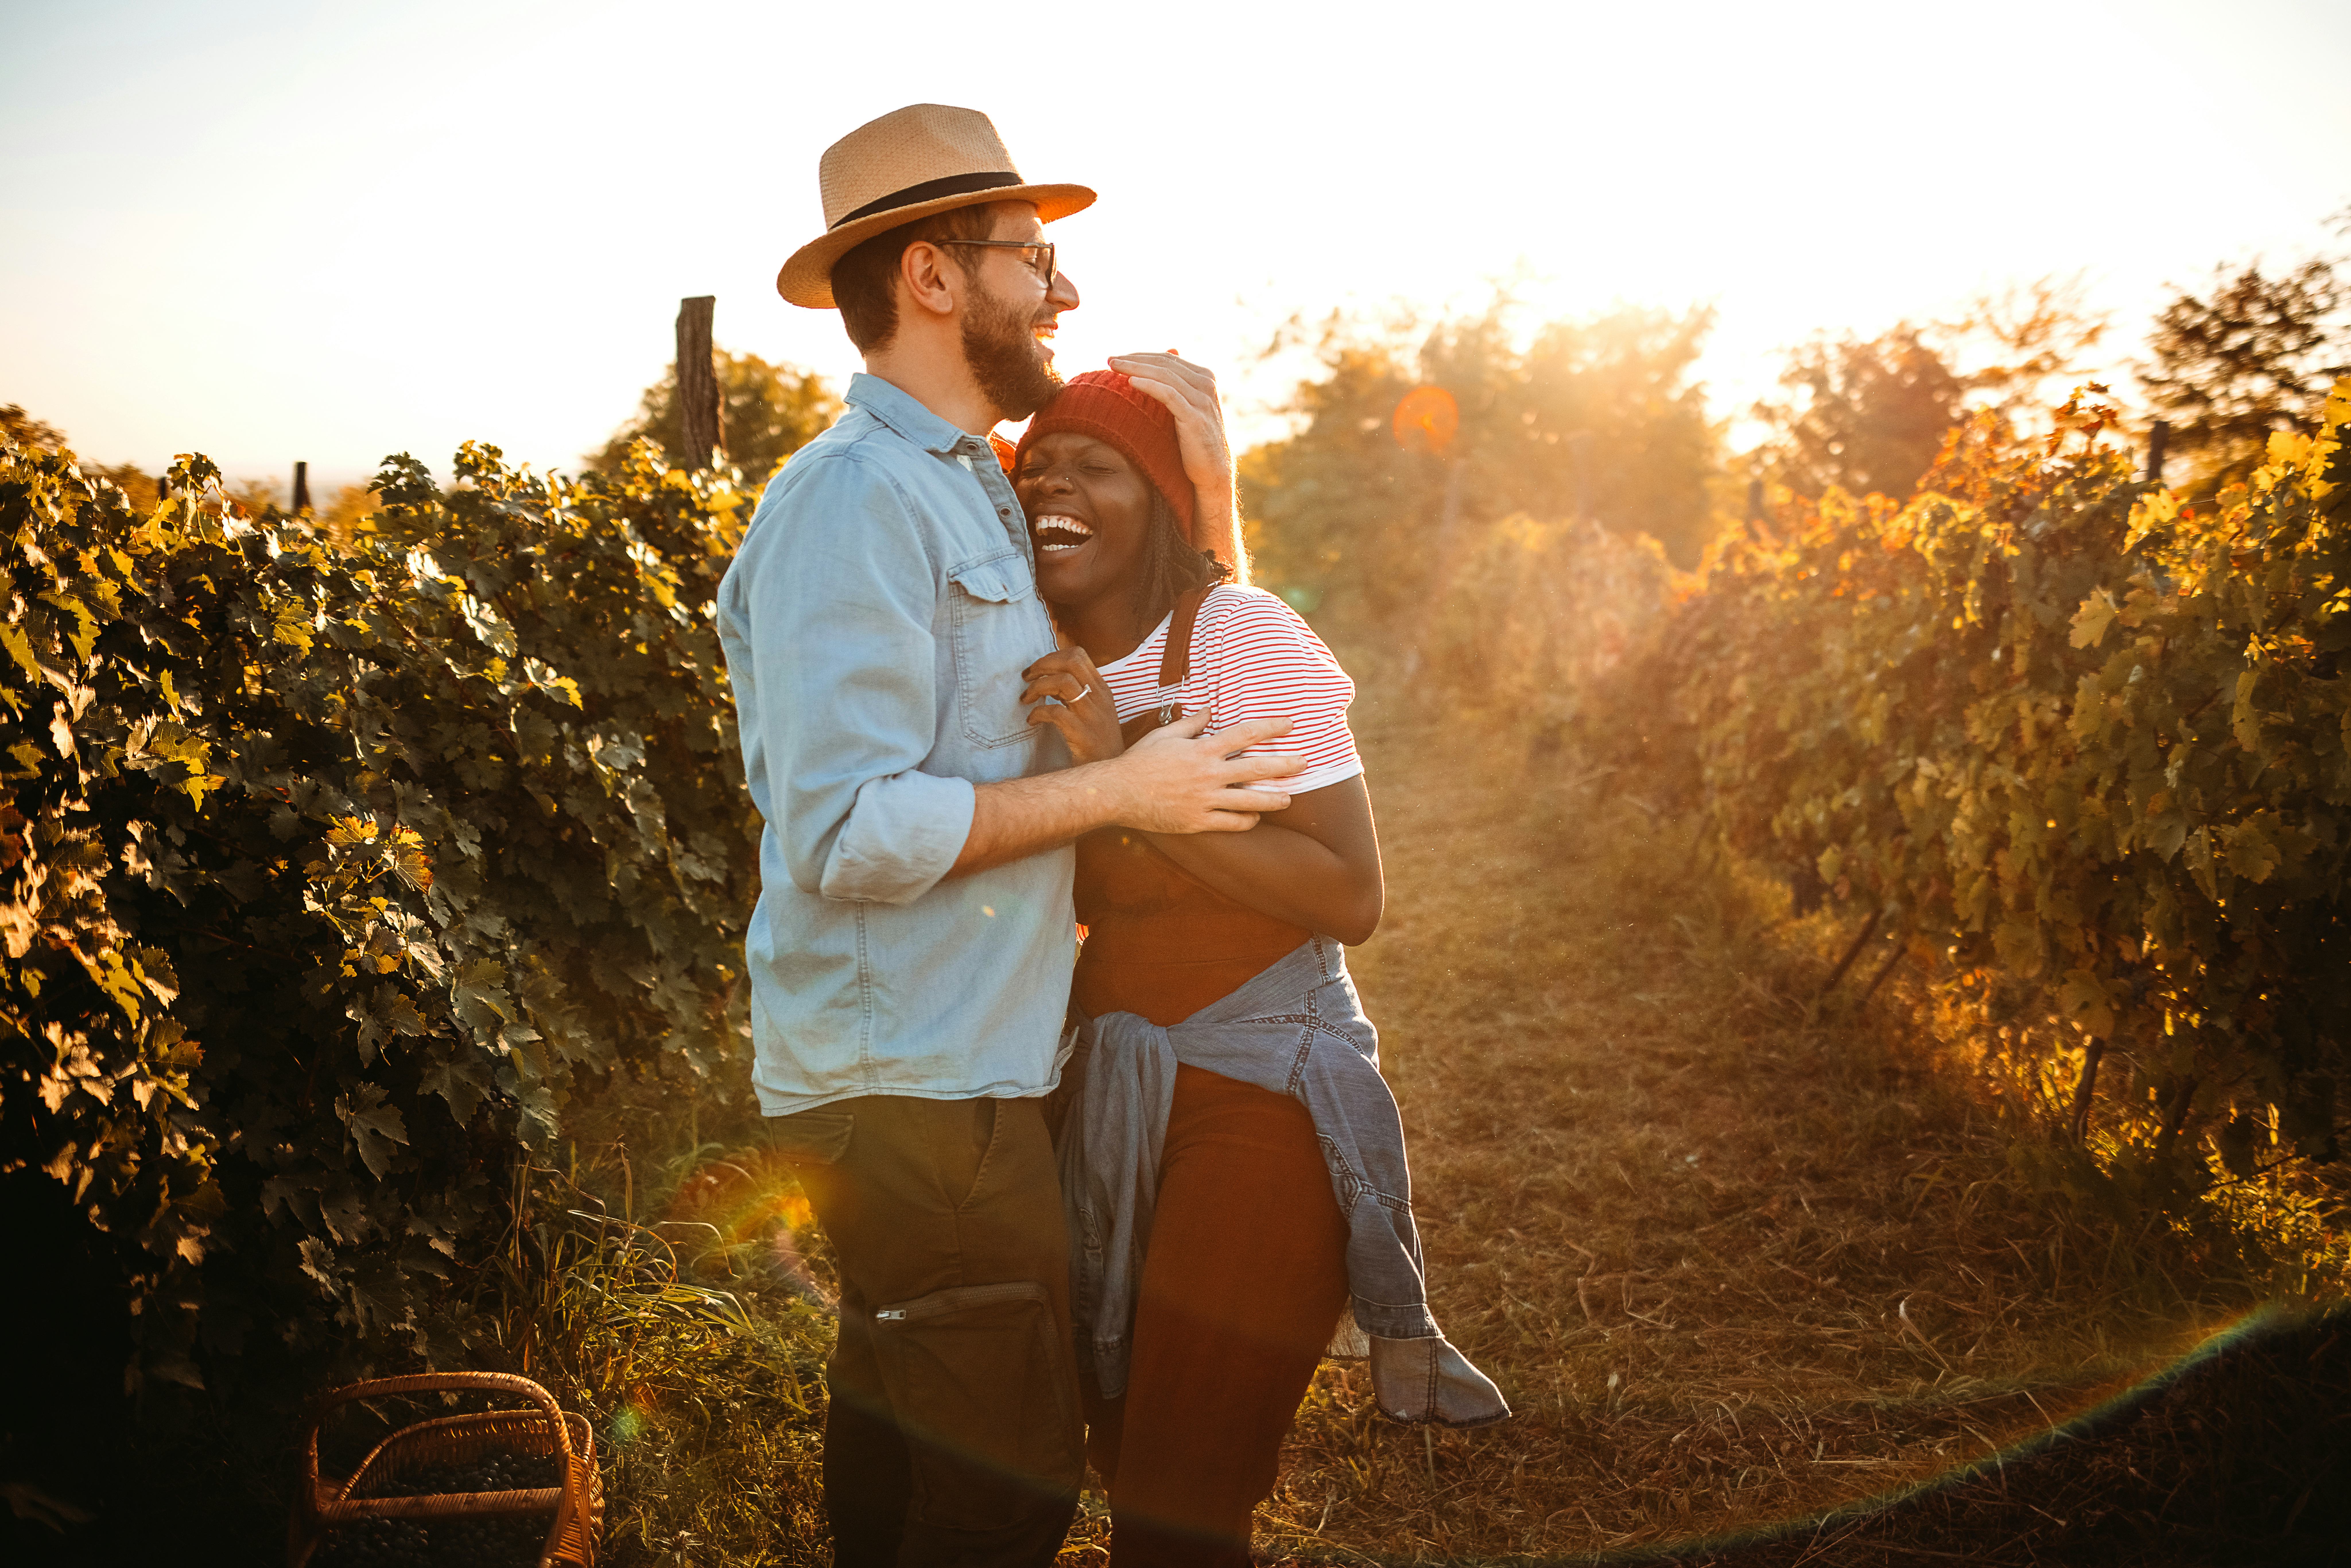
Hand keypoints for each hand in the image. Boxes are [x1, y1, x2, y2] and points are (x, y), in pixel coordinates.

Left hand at [1022, 645, 1121, 763]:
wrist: (1110, 775)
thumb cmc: (1097, 743)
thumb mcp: (1093, 712)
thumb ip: (1075, 693)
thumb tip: (1049, 677)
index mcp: (1102, 689)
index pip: (1078, 655)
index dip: (1052, 657)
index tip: (1038, 669)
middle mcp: (1099, 698)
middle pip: (1071, 662)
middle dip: (1043, 664)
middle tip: (1027, 678)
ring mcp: (1092, 715)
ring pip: (1063, 682)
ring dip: (1038, 687)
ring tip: (1026, 699)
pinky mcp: (1083, 734)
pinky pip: (1055, 712)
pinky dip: (1038, 713)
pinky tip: (1032, 721)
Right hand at [1104, 712, 1298, 833]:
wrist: (1117, 794)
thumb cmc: (1139, 761)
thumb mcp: (1164, 735)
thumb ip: (1190, 724)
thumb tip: (1208, 710)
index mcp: (1202, 750)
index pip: (1245, 734)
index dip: (1271, 727)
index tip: (1290, 724)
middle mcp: (1208, 775)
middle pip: (1256, 768)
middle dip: (1284, 765)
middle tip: (1304, 763)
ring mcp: (1205, 800)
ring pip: (1250, 801)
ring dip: (1274, 799)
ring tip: (1288, 798)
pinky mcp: (1198, 821)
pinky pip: (1231, 823)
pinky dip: (1247, 820)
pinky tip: (1255, 817)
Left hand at [1108, 351, 1245, 580]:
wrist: (1209, 485)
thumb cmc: (1190, 456)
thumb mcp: (1178, 422)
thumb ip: (1169, 398)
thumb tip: (1144, 379)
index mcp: (1203, 385)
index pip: (1170, 362)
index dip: (1143, 356)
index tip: (1117, 359)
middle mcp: (1206, 390)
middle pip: (1168, 364)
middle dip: (1137, 358)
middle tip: (1109, 358)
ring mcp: (1204, 405)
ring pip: (1168, 375)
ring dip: (1138, 367)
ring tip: (1113, 365)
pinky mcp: (1197, 421)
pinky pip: (1172, 397)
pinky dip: (1152, 386)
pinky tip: (1131, 382)